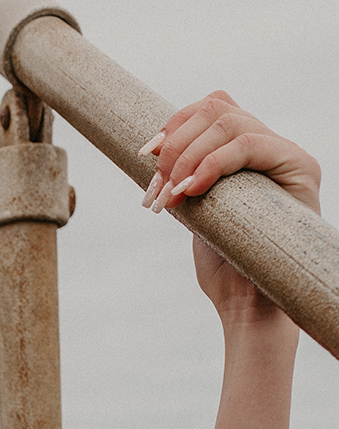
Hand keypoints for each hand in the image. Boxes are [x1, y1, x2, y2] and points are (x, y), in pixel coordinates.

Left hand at [139, 91, 320, 322]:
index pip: (212, 108)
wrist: (249, 305)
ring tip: (170, 195)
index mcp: (245, 155)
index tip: (144, 156)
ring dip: (188, 157)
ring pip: (231, 123)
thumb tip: (154, 155)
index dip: (174, 124)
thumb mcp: (196, 215)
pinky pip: (250, 145)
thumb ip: (185, 181)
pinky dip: (211, 165)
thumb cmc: (224, 267)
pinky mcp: (300, 169)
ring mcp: (286, 156)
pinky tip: (190, 192)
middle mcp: (268, 148)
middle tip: (158, 187)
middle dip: (175, 144)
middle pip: (218, 108)